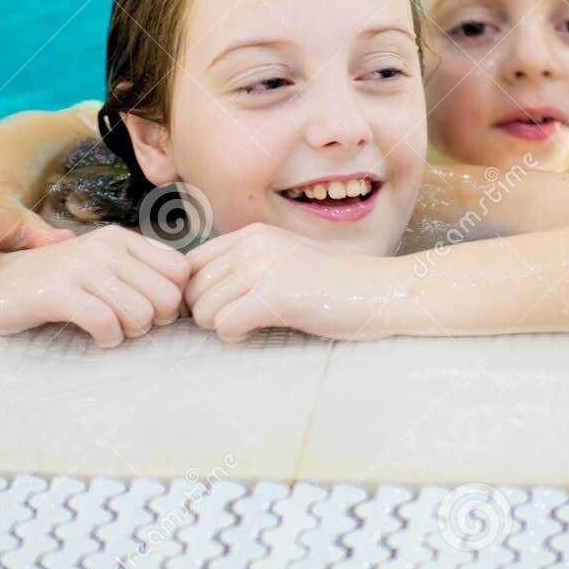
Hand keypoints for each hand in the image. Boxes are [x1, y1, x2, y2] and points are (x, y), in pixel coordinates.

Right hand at [0, 225, 189, 342]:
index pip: (179, 270)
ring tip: (111, 329)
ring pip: (141, 312)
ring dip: (130, 332)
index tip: (152, 311)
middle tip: (130, 324)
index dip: (174, 299)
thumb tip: (182, 298)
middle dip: (155, 320)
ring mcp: (81, 267)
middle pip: (166, 296)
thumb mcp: (99, 267)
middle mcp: (105, 247)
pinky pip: (106, 324)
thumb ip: (137, 273)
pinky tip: (98, 337)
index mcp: (120, 238)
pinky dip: (109, 339)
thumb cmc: (53, 282)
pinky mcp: (58, 292)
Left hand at [184, 223, 401, 341]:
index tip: (219, 306)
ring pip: (203, 309)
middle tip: (239, 319)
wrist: (377, 291)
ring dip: (221, 325)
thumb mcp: (282, 261)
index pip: (191, 263)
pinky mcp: (273, 295)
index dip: (197, 290)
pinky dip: (235, 335)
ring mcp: (262, 268)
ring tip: (252, 323)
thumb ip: (244, 268)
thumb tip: (198, 294)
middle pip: (192, 289)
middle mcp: (251, 245)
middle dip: (208, 312)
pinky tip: (259, 329)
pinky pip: (224, 325)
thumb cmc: (331, 285)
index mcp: (251, 234)